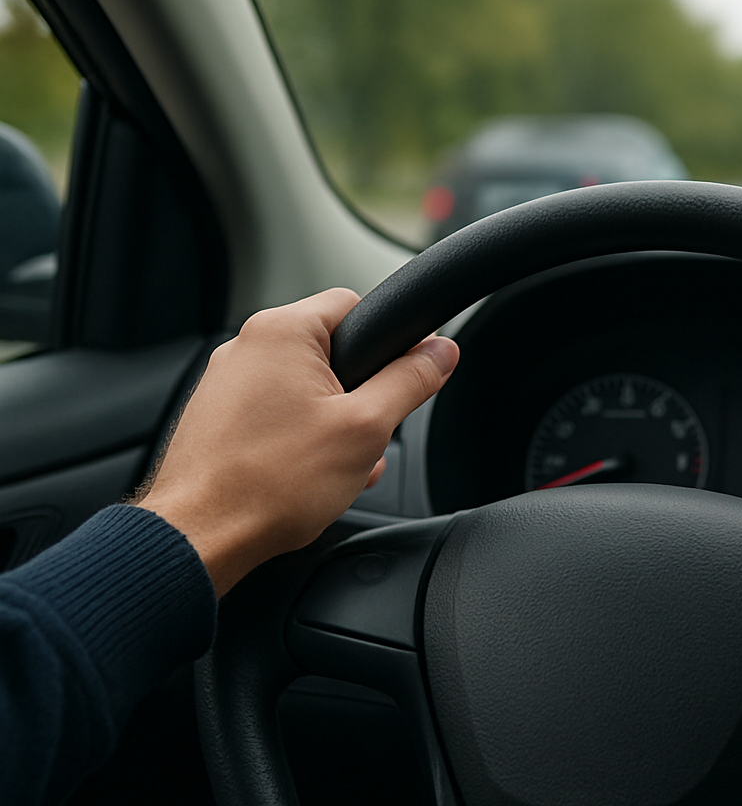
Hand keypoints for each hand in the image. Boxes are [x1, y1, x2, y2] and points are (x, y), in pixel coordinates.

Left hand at [136, 288, 458, 595]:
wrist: (200, 538)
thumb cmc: (269, 483)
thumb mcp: (367, 428)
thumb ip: (410, 381)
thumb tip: (441, 351)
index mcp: (281, 332)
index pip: (355, 304)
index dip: (389, 342)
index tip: (402, 375)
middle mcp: (245, 348)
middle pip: (331, 352)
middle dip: (359, 396)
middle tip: (364, 435)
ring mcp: (224, 385)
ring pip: (305, 389)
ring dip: (332, 424)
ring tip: (331, 467)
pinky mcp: (216, 419)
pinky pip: (276, 415)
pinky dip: (298, 440)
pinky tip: (305, 478)